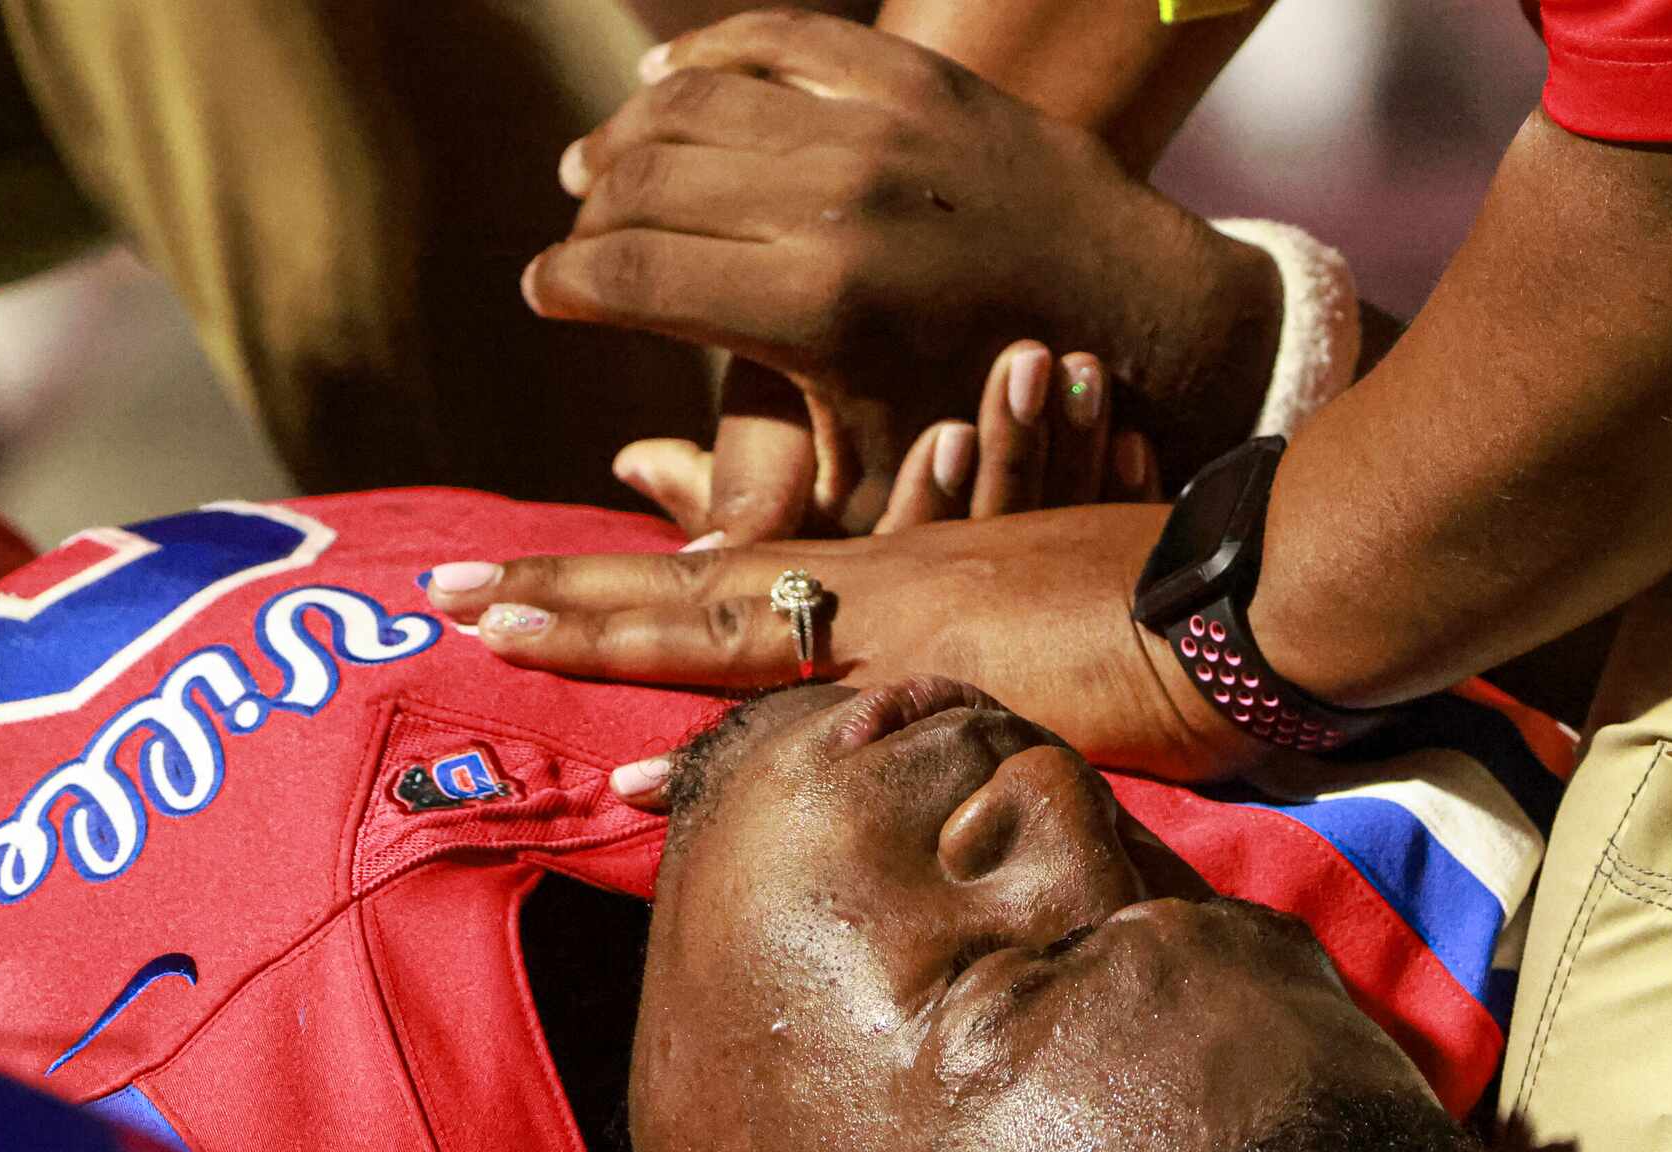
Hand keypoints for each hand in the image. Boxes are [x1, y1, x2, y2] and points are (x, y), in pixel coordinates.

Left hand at [426, 507, 1258, 790]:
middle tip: (449, 583)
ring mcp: (904, 628)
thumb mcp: (1048, 632)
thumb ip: (963, 672)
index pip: (735, 582)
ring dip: (602, 629)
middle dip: (567, 590)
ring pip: (721, 626)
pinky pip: (811, 718)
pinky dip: (718, 750)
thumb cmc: (1178, 602)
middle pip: (693, 590)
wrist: (1271, 584)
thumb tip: (904, 717)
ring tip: (490, 622)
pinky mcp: (950, 680)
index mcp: (896, 583)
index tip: (534, 588)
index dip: (633, 586)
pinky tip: (638, 785)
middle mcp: (881, 592)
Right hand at [537, 8, 1272, 536]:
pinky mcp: (910, 74)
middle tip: (575, 243)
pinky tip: (662, 84)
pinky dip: (701, 56)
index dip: (562, 284)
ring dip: (625, 132)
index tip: (542, 294)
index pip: (627, 276)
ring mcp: (875, 126)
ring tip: (596, 169)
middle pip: (643, 180)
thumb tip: (675, 576)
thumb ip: (764, 503)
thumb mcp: (877, 483)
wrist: (1130, 308)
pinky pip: (770, 37)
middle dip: (588, 215)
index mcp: (814, 310)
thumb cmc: (989, 415)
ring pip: (692, 98)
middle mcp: (835, 204)